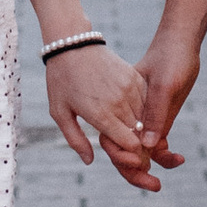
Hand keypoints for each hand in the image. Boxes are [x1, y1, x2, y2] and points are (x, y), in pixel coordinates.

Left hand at [44, 43, 150, 176]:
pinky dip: (141, 110)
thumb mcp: (60, 113)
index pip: (130, 144)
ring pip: (145, 118)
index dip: (131, 156)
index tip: (125, 157)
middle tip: (129, 148)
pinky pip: (146, 101)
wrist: (72, 45)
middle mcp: (119, 102)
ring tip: (128, 130)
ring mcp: (129, 88)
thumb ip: (76, 140)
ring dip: (140, 128)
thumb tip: (90, 161)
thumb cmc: (62, 81)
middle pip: (140, 134)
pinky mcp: (134, 77)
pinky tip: (130, 112)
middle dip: (138, 145)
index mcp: (101, 114)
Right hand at [119, 27, 199, 191]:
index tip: (141, 167)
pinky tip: (178, 159)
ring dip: (150, 167)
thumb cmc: (171, 60)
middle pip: (126, 152)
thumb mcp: (165, 87)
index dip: (124, 160)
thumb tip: (149, 146)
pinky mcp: (158, 116)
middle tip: (155, 186)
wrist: (181, 43)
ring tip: (162, 180)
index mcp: (123, 108)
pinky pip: (157, 143)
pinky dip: (165, 154)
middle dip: (136, 173)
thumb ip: (157, 114)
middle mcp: (130, 116)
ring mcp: (143, 117)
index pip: (115, 143)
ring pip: (142, 151)